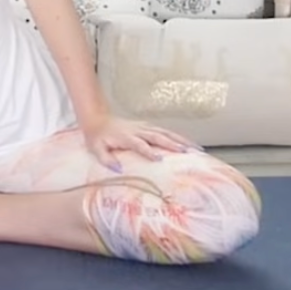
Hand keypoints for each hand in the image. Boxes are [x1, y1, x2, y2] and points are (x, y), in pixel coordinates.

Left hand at [82, 115, 197, 170]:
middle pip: (158, 136)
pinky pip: (164, 130)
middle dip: (173, 144)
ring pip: (165, 132)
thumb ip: (106, 159)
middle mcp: (137, 130)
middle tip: (188, 152)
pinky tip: (187, 143)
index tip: (160, 159)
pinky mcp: (147, 126)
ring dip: (180, 139)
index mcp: (126, 137)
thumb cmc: (97, 137)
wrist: (97, 118)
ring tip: (194, 148)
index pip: (139, 144)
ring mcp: (144, 127)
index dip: (149, 151)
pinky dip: (177, 136)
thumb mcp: (96, 149)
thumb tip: (118, 170)